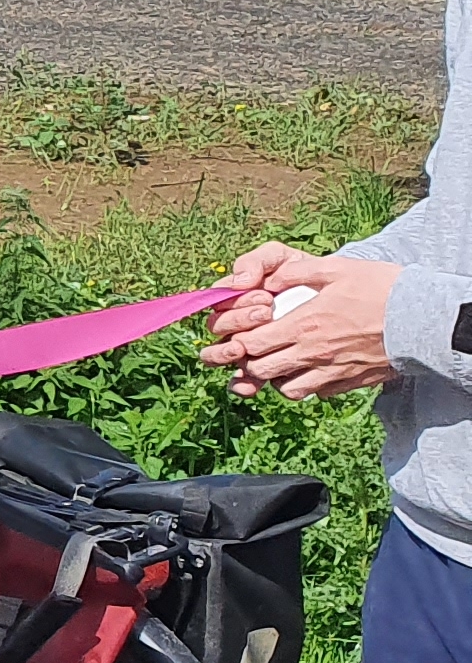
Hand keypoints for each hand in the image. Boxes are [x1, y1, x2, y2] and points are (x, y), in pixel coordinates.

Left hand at [200, 247, 399, 398]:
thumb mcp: (337, 269)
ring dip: (276, 378)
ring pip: (286, 390)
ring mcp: (332, 372)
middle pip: (261, 371)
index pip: (251, 344)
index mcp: (304, 325)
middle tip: (254, 350)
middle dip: (249, 362)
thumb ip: (297, 272)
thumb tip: (270, 278)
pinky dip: (306, 385)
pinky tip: (309, 370)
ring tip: (281, 362)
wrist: (424, 318)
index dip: (238, 341)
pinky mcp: (350, 382)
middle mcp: (313, 353)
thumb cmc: (382, 290)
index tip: (242, 332)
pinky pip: (316, 393)